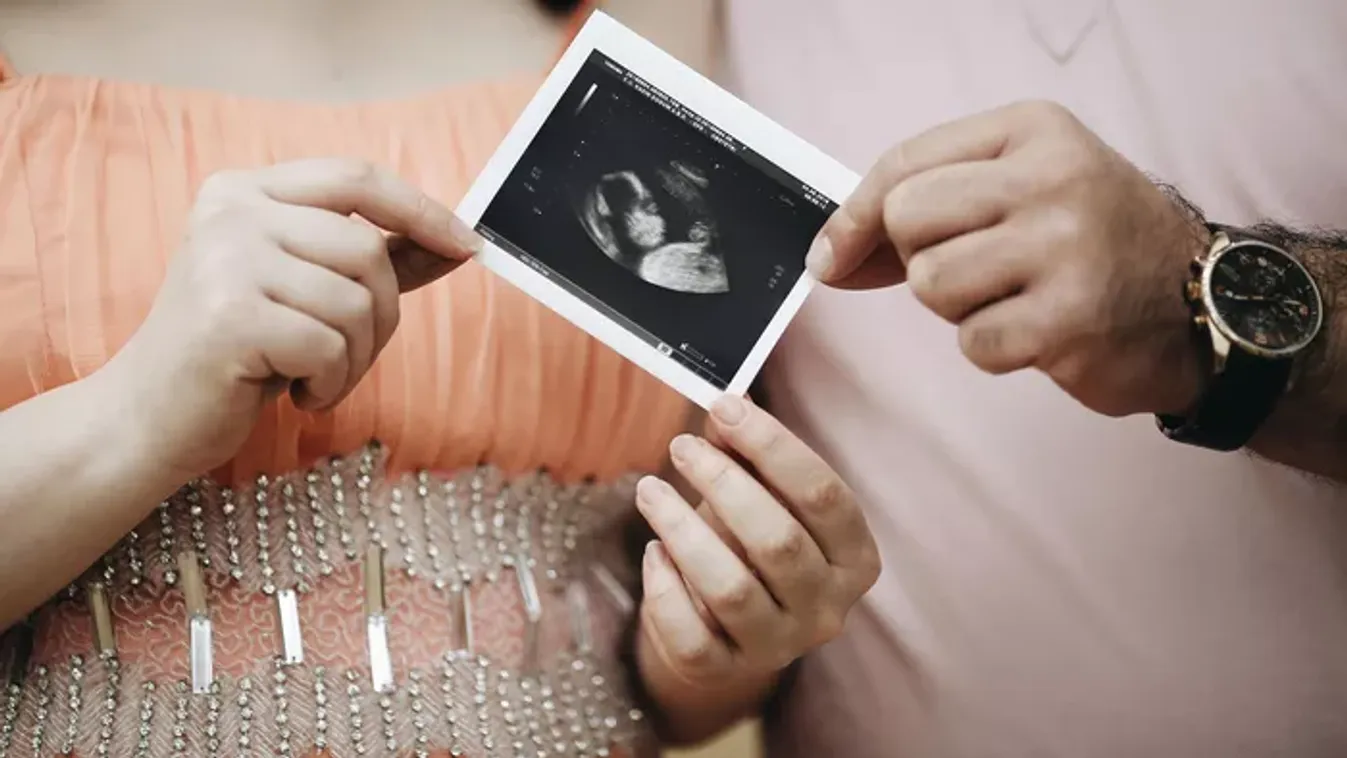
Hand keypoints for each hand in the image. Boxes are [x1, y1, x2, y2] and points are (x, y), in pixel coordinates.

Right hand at [104, 158, 480, 477]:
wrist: (146, 417)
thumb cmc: (236, 354)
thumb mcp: (304, 291)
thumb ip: (371, 260)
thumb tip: (456, 243)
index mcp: (245, 190)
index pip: (357, 178)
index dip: (422, 211)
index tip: (467, 247)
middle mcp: (229, 212)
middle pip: (367, 250)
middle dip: (381, 315)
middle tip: (345, 355)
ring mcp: (224, 259)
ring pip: (356, 302)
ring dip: (355, 358)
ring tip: (312, 376)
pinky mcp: (229, 316)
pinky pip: (331, 347)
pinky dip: (330, 383)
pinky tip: (293, 393)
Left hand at [634, 395, 880, 696]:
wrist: (729, 631)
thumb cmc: (751, 543)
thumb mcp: (761, 496)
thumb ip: (748, 454)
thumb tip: (726, 405)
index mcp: (854, 557)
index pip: (823, 494)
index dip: (772, 445)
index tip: (724, 407)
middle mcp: (828, 608)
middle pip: (778, 540)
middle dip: (723, 483)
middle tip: (680, 446)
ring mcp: (779, 646)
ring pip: (731, 589)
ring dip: (682, 529)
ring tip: (648, 490)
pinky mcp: (727, 672)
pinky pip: (691, 636)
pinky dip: (665, 590)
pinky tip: (653, 553)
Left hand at [807, 100, 1209, 416]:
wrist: (1204, 305)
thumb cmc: (1094, 243)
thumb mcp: (1023, 190)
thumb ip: (928, 210)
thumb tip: (831, 256)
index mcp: (1032, 131)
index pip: (904, 164)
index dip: (853, 217)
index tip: (830, 257)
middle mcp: (1050, 177)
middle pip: (907, 218)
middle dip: (920, 258)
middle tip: (975, 269)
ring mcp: (1063, 247)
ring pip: (931, 283)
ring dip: (958, 307)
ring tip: (1013, 297)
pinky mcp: (1068, 320)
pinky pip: (971, 343)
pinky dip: (991, 348)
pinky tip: (1036, 331)